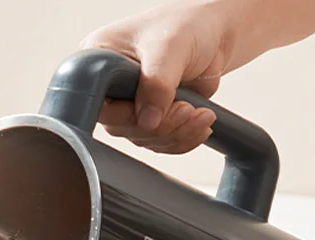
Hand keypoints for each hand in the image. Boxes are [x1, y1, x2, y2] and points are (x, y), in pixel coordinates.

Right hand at [80, 1, 235, 152]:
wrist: (215, 32)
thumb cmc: (188, 23)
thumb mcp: (169, 46)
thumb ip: (156, 84)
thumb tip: (147, 121)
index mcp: (101, 60)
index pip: (99, 103)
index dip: (127, 115)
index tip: (156, 110)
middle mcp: (112, 86)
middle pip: (122, 126)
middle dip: (160, 126)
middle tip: (186, 109)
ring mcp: (131, 103)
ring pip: (143, 137)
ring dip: (175, 133)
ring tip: (199, 114)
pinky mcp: (150, 116)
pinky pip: (159, 142)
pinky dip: (181, 140)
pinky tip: (198, 125)